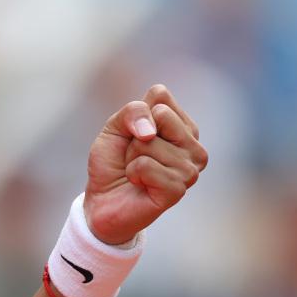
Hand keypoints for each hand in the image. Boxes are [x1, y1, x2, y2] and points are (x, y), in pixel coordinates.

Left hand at [82, 84, 207, 245]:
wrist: (102, 201)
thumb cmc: (113, 162)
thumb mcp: (115, 126)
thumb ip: (132, 112)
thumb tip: (150, 131)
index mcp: (183, 126)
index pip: (161, 95)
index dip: (137, 114)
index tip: (134, 134)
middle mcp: (193, 146)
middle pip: (160, 114)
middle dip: (135, 134)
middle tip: (134, 155)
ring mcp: (190, 169)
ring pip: (150, 142)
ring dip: (132, 157)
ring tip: (136, 172)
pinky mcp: (178, 190)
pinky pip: (146, 165)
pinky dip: (133, 172)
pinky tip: (139, 184)